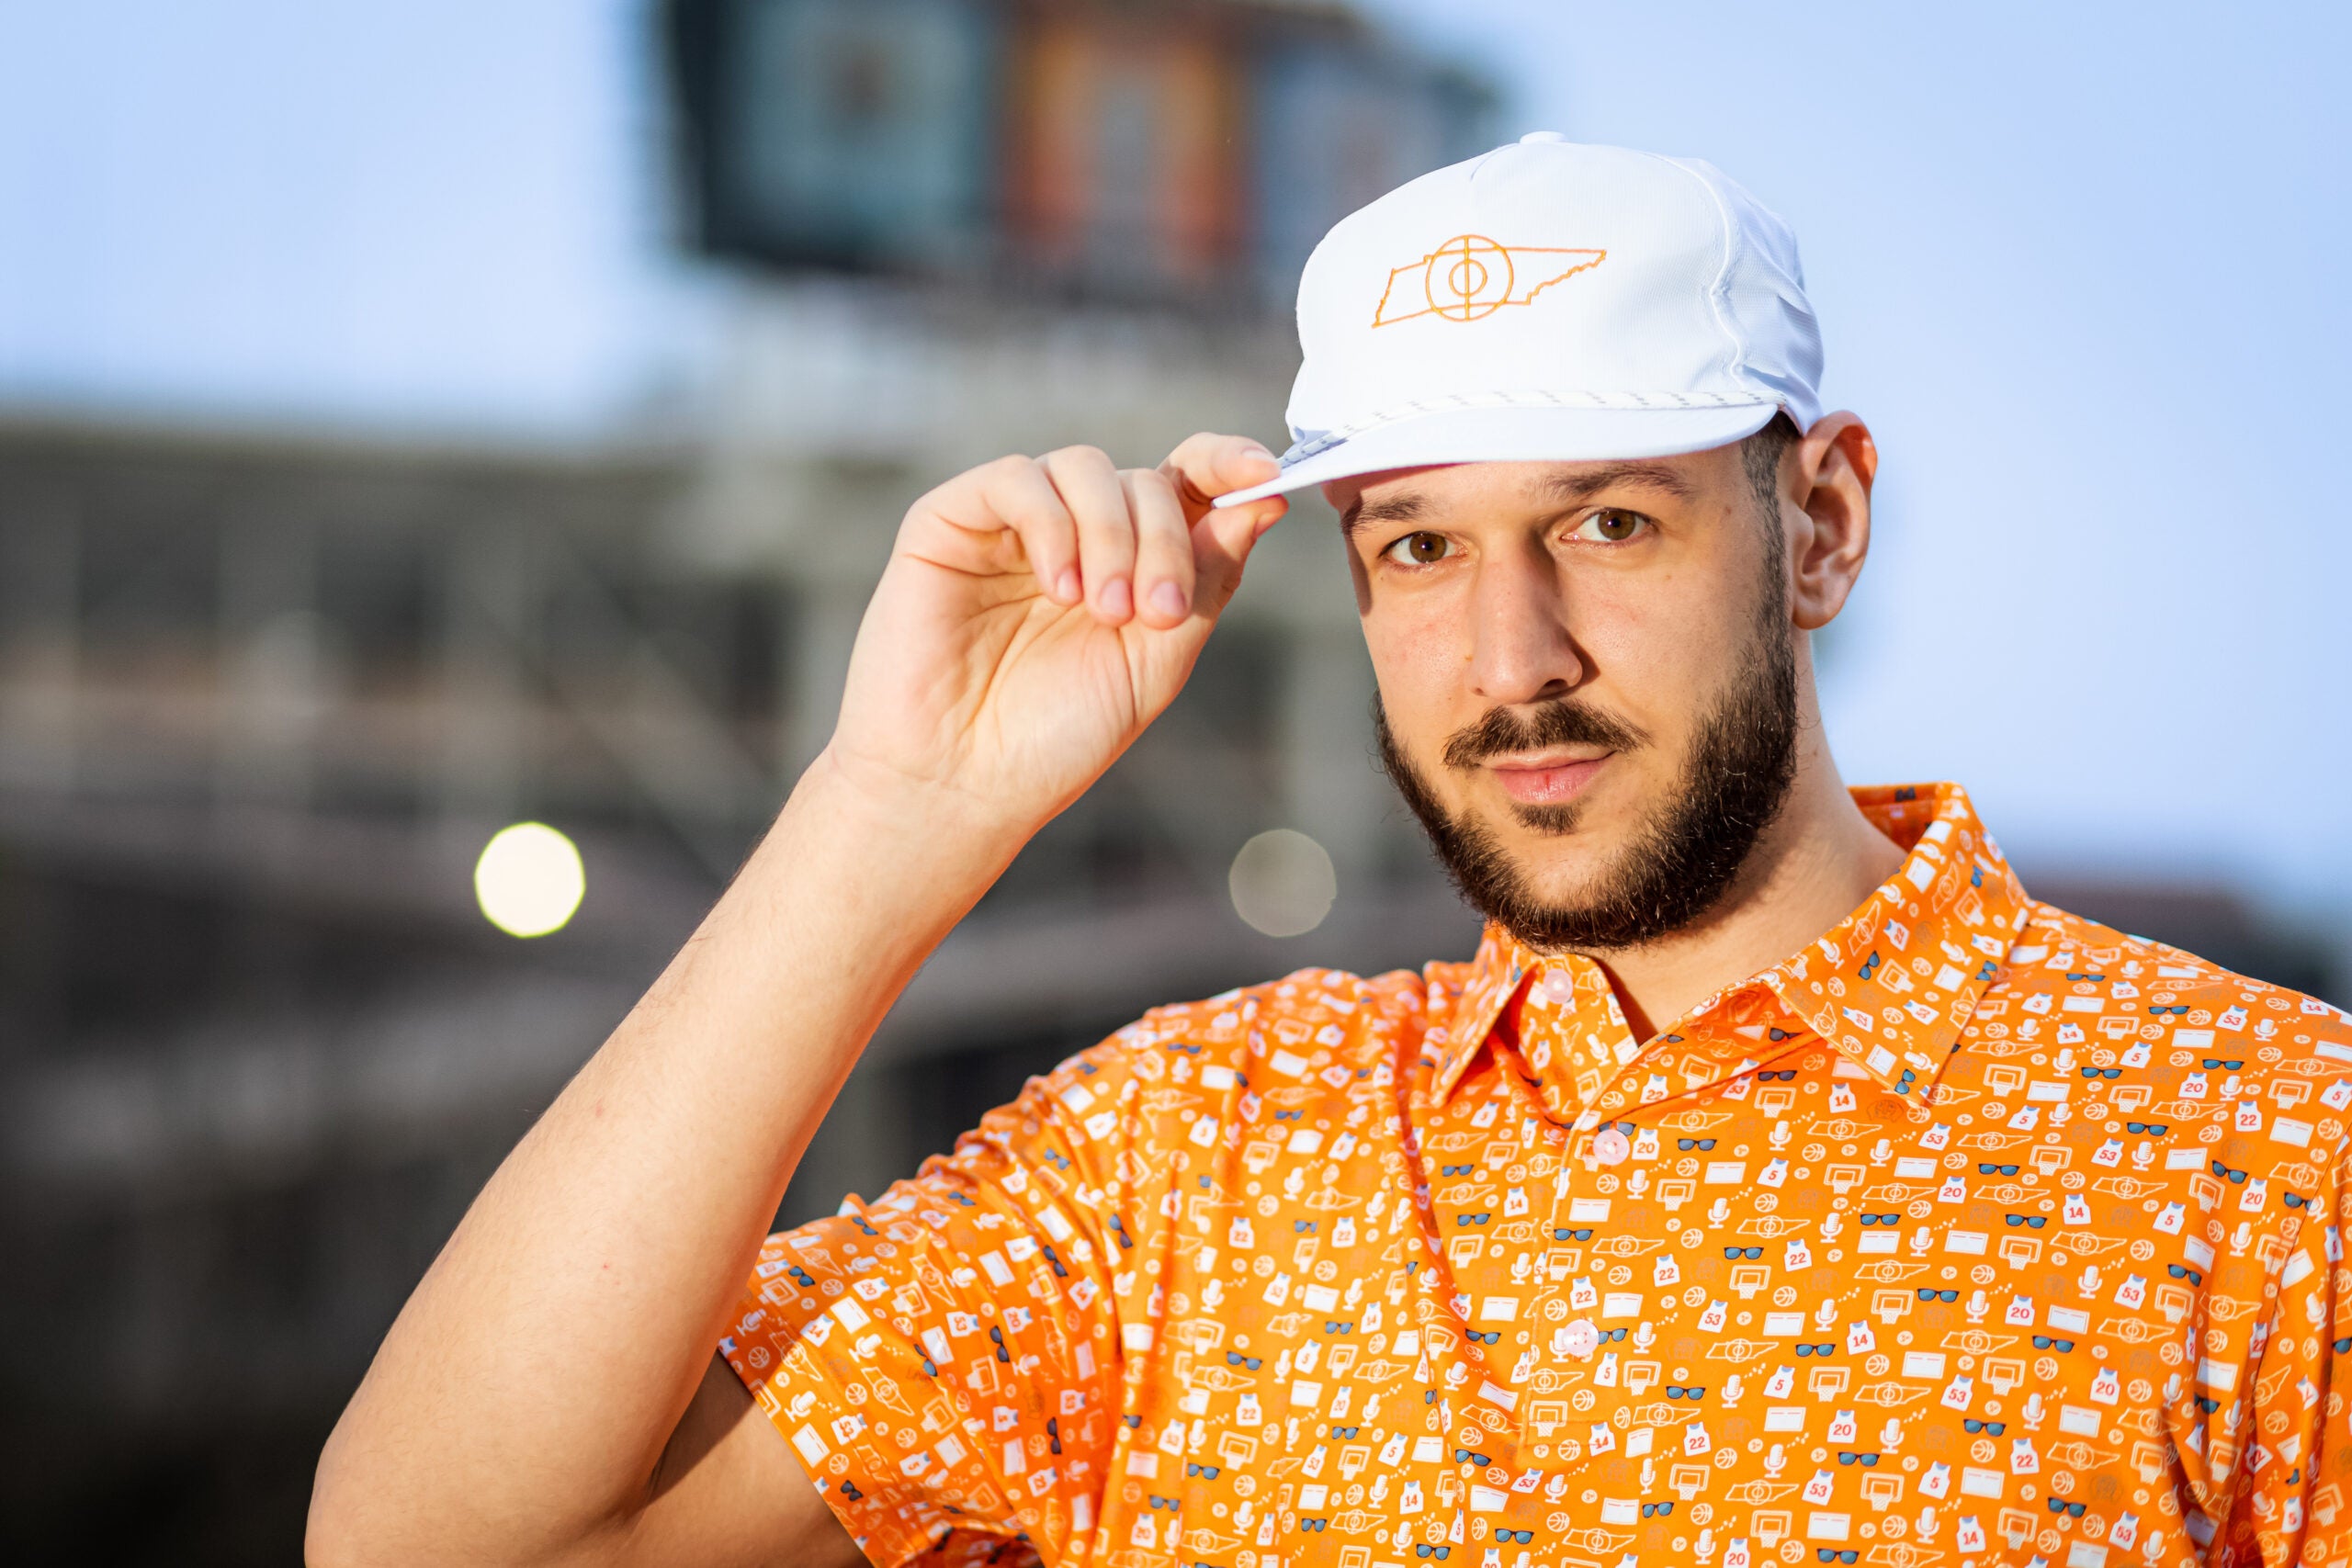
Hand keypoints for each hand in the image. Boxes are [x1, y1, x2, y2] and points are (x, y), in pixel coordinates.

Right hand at [824, 434, 1286, 832]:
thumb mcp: (1157, 662)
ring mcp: (1013, 524)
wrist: (959, 784)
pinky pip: (1016, 479)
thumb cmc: (1054, 737)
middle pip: (1145, 482)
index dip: (1227, 463)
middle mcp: (1076, 533)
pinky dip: (1051, 524)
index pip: (1187, 483)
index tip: (1263, 473)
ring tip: (1103, 612)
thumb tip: (1264, 501)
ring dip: (1112, 535)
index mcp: (1132, 563)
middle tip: (1157, 615)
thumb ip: (1207, 580)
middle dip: (1165, 542)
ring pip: (1085, 467)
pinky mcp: (951, 521)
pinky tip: (1058, 588)